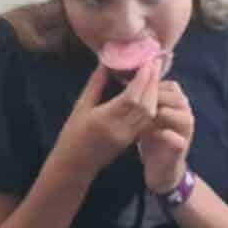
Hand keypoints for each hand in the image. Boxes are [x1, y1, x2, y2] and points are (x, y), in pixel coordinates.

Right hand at [53, 61, 158, 179]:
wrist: (74, 166)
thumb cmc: (72, 135)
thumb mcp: (80, 107)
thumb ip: (95, 85)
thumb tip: (105, 62)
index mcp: (104, 119)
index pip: (131, 97)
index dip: (143, 78)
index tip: (148, 62)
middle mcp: (119, 128)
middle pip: (145, 104)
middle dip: (152, 82)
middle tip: (154, 63)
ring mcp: (127, 136)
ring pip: (149, 113)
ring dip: (154, 93)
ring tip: (154, 75)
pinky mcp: (130, 141)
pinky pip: (146, 121)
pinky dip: (151, 105)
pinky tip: (150, 93)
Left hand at [138, 79, 194, 195]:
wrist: (161, 168)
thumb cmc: (151, 138)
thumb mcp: (146, 115)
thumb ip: (144, 98)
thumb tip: (128, 78)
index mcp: (177, 103)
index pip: (169, 85)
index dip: (151, 84)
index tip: (132, 87)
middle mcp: (185, 114)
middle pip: (176, 97)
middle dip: (155, 97)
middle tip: (135, 101)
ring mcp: (186, 131)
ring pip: (182, 115)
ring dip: (162, 114)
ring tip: (144, 116)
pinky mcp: (182, 148)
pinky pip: (178, 139)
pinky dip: (164, 135)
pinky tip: (151, 134)